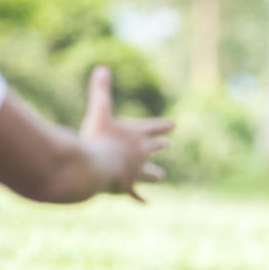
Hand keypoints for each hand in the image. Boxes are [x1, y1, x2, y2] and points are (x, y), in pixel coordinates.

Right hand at [79, 65, 173, 200]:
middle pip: (153, 149)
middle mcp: (139, 154)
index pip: (153, 128)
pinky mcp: (126, 186)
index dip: (163, 126)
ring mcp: (134, 171)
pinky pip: (135, 193)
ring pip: (149, 173)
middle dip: (159, 145)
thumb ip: (101, 90)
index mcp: (136, 135)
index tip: (173, 126)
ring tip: (161, 176)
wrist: (95, 167)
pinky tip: (145, 202)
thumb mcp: (99, 111)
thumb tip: (102, 67)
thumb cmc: (97, 138)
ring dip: (154, 173)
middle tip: (166, 144)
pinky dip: (139, 196)